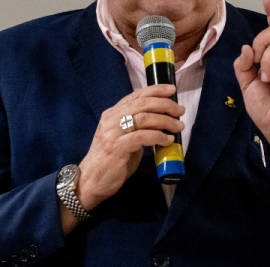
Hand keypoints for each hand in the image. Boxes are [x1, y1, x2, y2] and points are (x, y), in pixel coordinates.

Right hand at [77, 84, 184, 210]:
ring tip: (178, 126)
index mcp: (112, 114)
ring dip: (165, 120)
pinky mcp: (116, 148)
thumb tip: (162, 120)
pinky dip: (158, 136)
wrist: (90, 180)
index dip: (155, 90)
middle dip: (164, 104)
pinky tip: (167, 140)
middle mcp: (111, 119)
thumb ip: (136, 126)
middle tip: (179, 111)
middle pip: (141, 104)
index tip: (171, 90)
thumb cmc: (110, 160)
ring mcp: (112, 133)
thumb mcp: (123, 137)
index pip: (135, 95)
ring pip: (143, 118)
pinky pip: (141, 137)